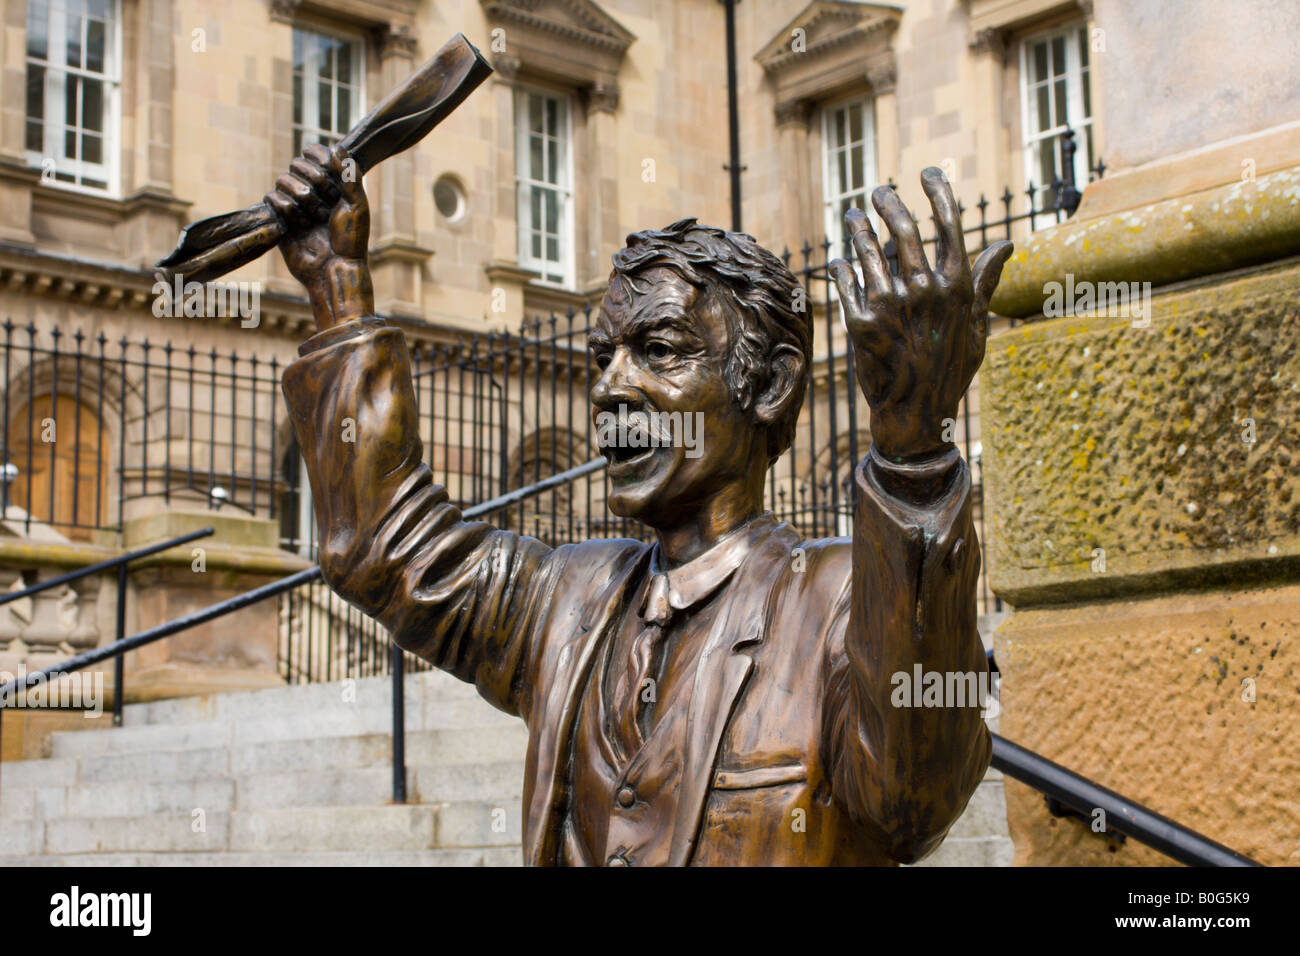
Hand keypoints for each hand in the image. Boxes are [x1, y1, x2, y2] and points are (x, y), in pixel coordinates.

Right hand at [264, 143, 373, 331]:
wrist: (335, 270)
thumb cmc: (351, 240)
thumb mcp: (357, 205)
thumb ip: (349, 174)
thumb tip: (336, 146)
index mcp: (332, 184)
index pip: (315, 153)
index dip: (319, 159)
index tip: (331, 174)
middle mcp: (313, 192)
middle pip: (296, 163)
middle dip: (312, 182)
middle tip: (327, 207)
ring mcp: (296, 205)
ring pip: (282, 179)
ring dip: (299, 196)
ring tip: (314, 218)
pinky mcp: (281, 220)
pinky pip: (271, 198)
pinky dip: (285, 208)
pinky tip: (300, 225)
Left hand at [829, 168, 1012, 463]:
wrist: (916, 413)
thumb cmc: (950, 368)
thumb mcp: (976, 326)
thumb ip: (984, 281)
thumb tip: (1007, 244)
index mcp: (956, 287)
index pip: (949, 224)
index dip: (938, 191)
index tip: (928, 172)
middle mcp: (924, 290)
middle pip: (904, 229)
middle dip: (889, 203)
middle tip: (879, 191)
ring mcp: (891, 305)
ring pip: (869, 252)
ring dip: (859, 229)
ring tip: (853, 216)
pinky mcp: (861, 322)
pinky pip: (847, 283)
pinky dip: (841, 267)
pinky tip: (839, 259)